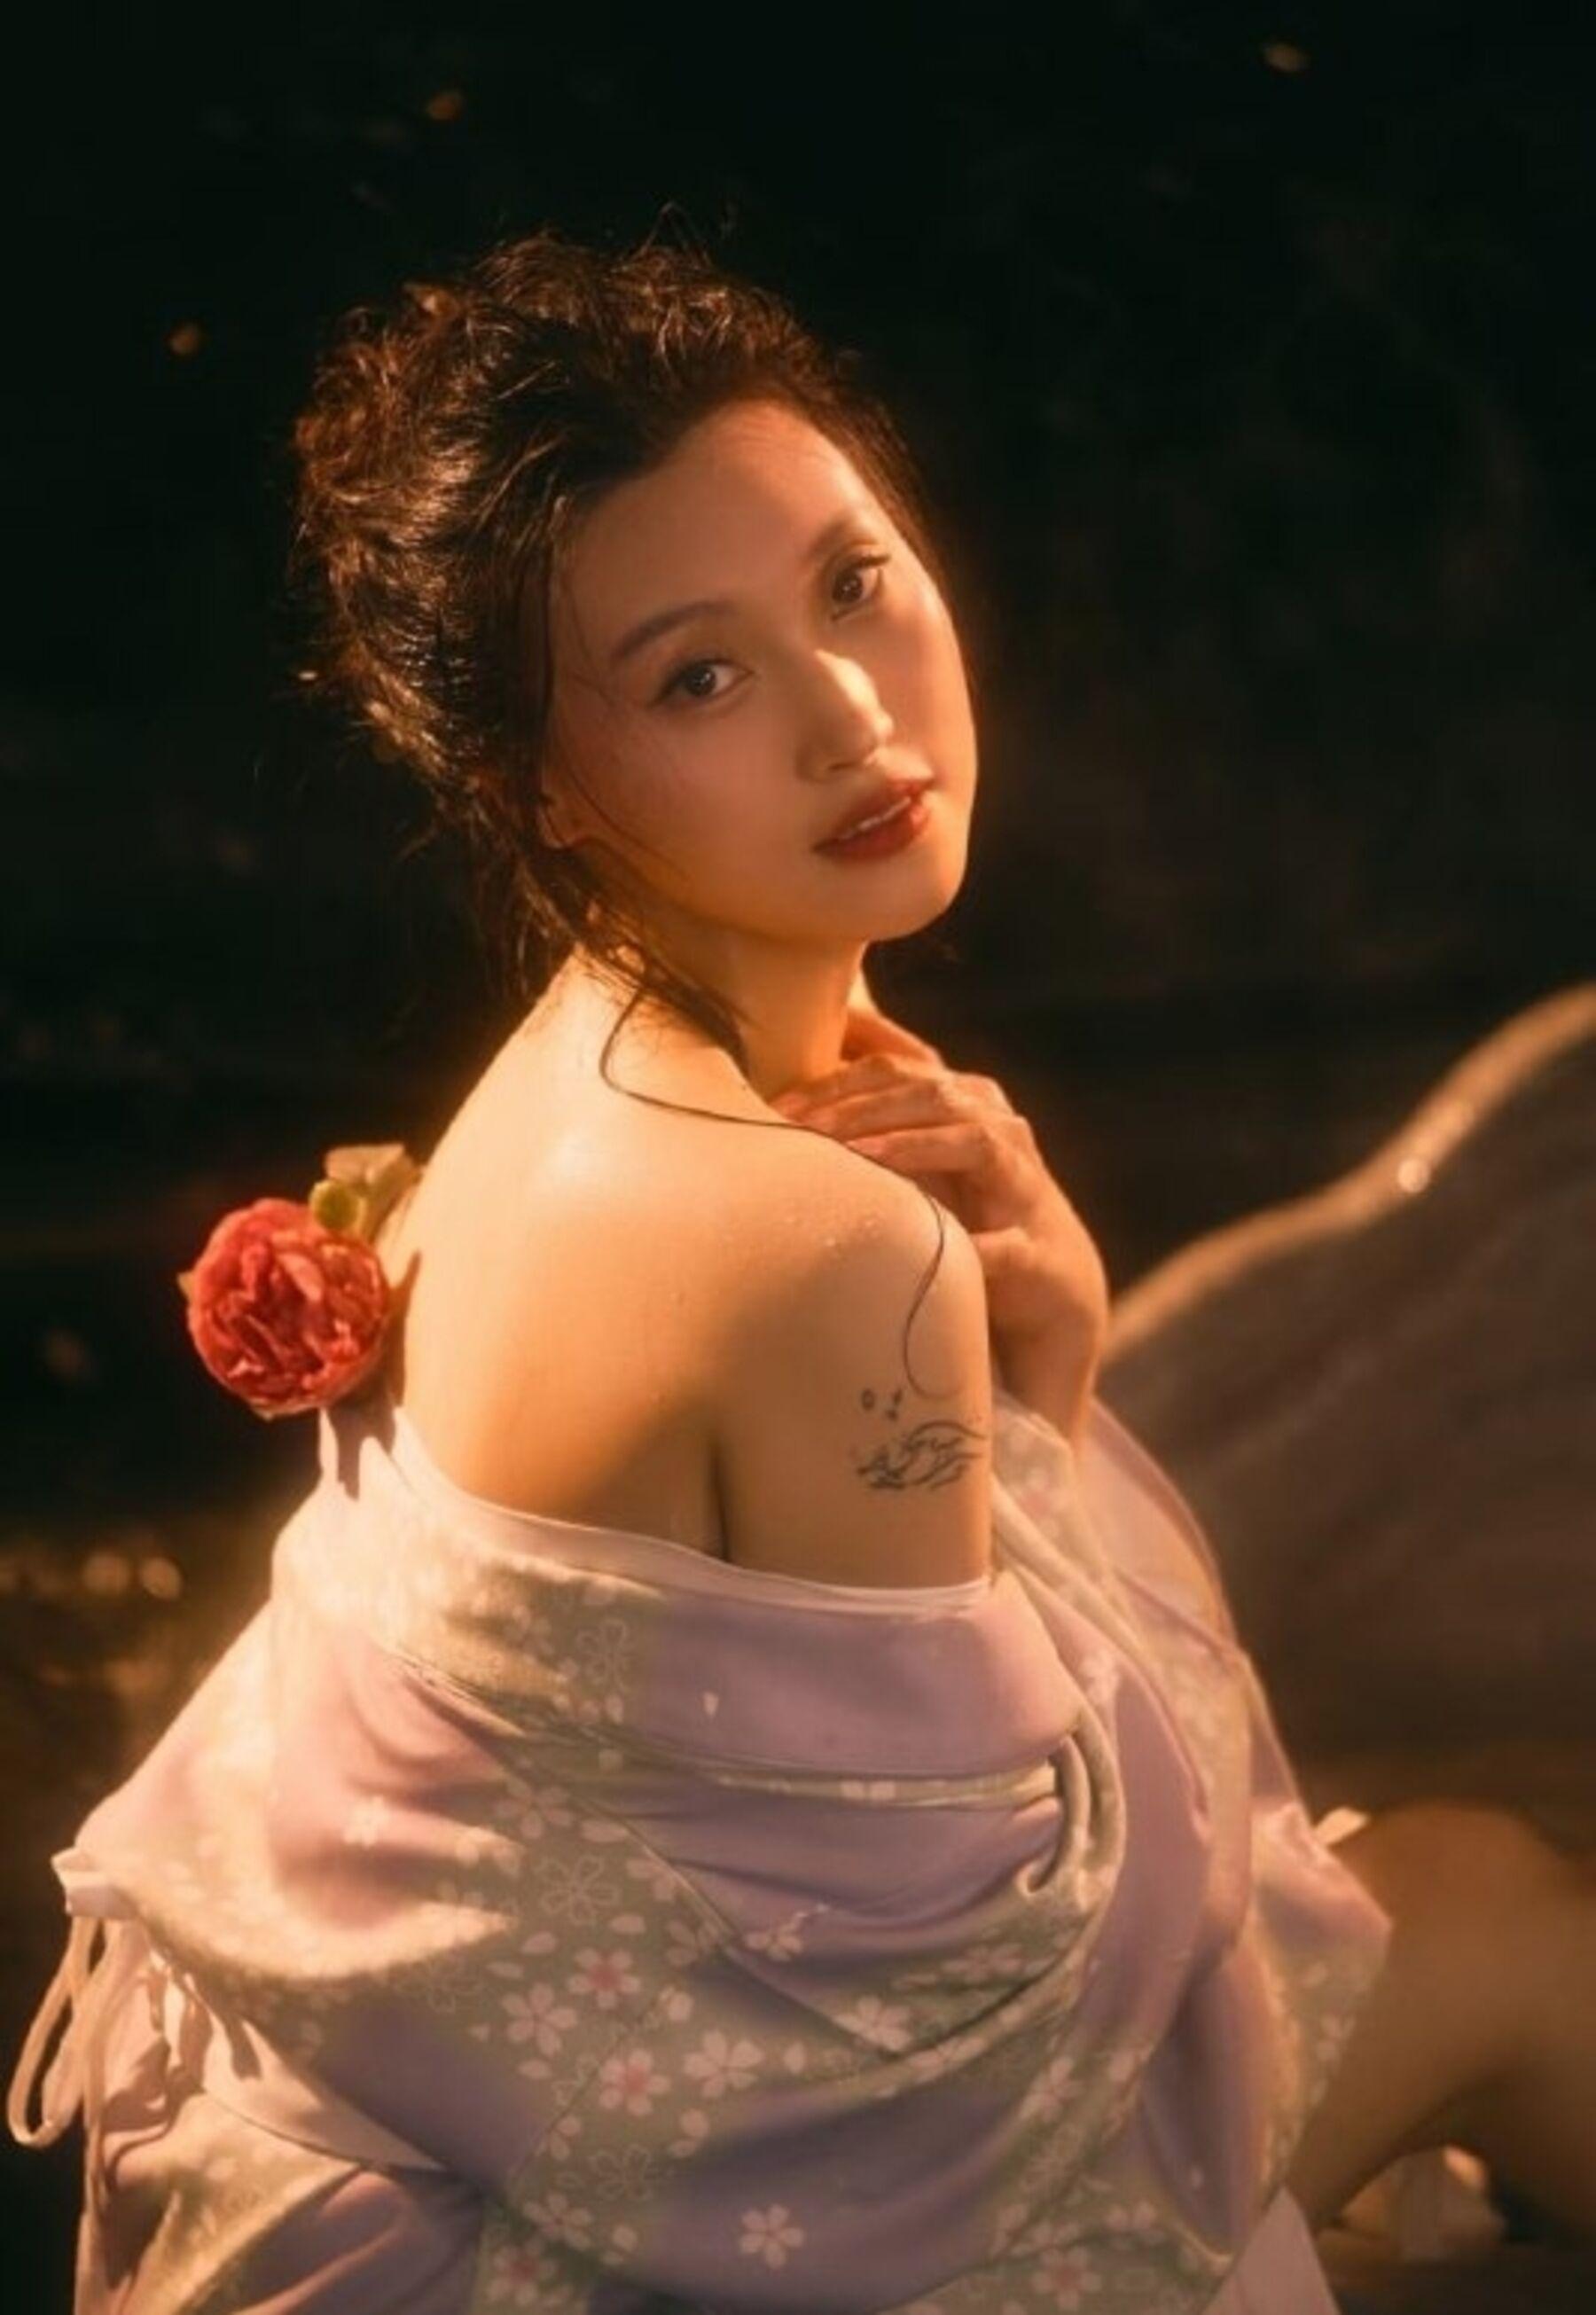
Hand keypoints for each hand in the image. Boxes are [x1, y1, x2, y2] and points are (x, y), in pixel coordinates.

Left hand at [771, 984, 1109, 1427]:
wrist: (1052, 1296)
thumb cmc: (970, 1224)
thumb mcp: (917, 1170)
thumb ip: (867, 1134)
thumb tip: (777, 1115)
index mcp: (966, 1102)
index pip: (895, 1068)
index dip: (835, 1080)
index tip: (775, 1106)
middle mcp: (1001, 1130)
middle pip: (929, 1092)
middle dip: (860, 1108)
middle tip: (802, 1131)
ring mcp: (1025, 1186)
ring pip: (975, 1140)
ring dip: (910, 1146)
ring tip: (855, 1160)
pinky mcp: (1040, 1251)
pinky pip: (1004, 1245)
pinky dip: (968, 1244)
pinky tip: (928, 1245)